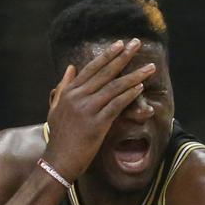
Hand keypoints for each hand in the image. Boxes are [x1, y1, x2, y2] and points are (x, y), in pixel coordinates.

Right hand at [43, 39, 156, 180]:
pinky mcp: (97, 123)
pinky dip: (129, 95)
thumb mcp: (55, 108)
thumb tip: (71, 67)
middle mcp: (78, 97)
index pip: (91, 68)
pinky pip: (116, 105)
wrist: (58, 160)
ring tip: (149, 67)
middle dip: (123, 57)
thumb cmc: (59, 137)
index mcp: (69, 92)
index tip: (120, 44)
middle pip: (105, 72)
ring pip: (114, 87)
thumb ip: (64, 86)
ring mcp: (87, 109)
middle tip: (136, 43)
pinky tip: (140, 87)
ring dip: (134, 76)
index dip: (107, 55)